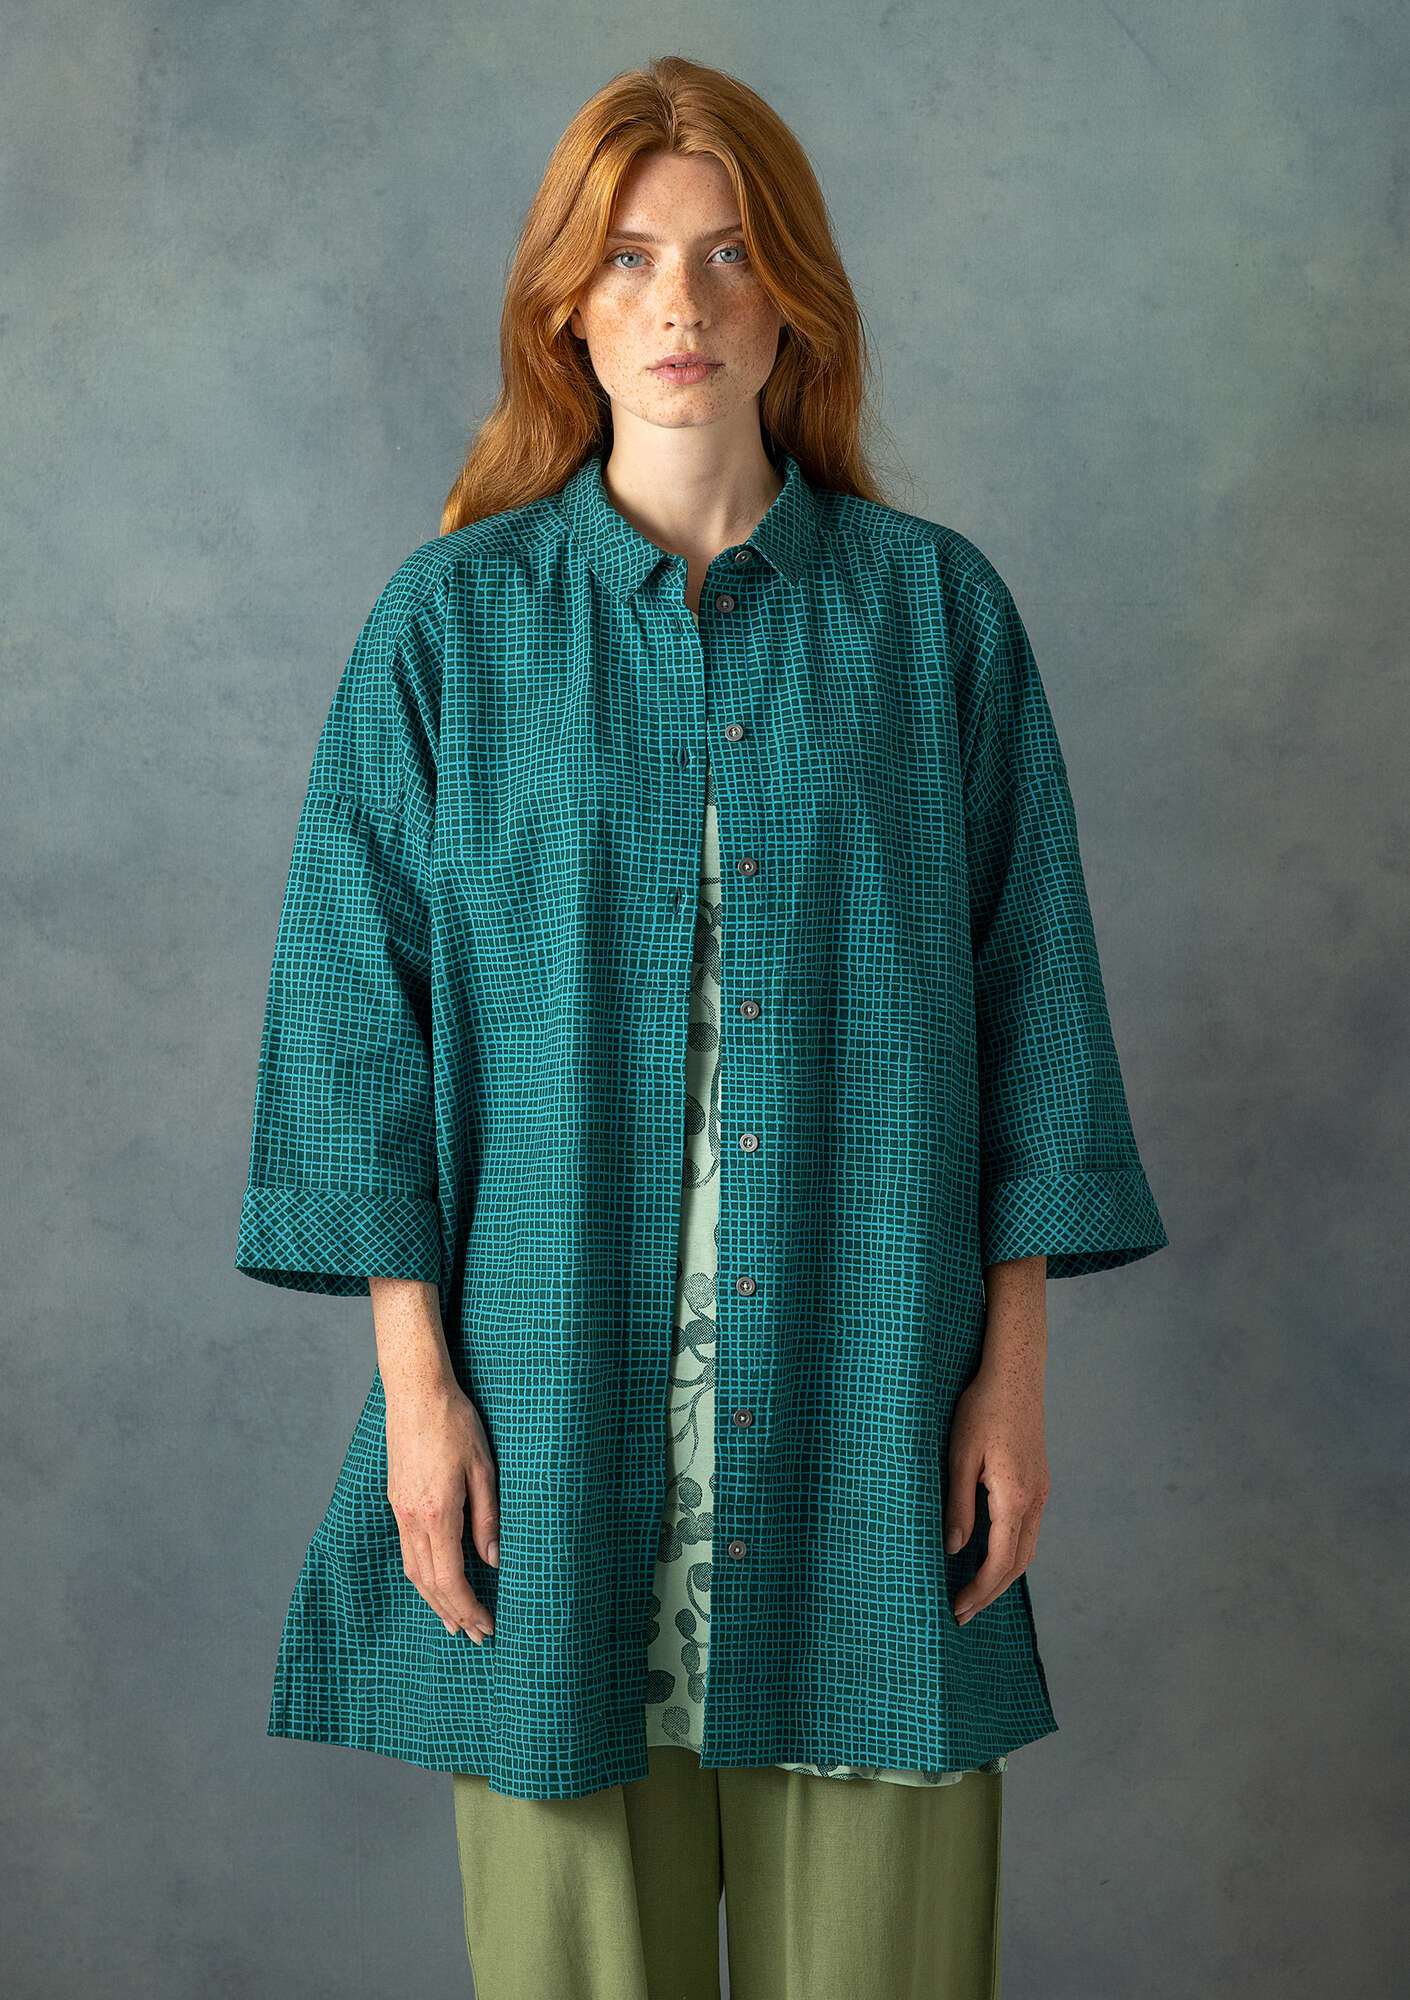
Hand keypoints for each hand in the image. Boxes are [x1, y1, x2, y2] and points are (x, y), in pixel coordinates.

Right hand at [384, 1379, 500, 1642]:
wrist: (416, 1391)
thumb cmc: (455, 1423)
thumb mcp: (484, 1468)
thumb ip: (488, 1518)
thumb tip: (494, 1560)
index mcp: (437, 1512)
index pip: (450, 1579)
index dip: (468, 1607)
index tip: (487, 1626)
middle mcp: (412, 1518)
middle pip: (429, 1583)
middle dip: (453, 1612)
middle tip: (477, 1635)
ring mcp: (400, 1510)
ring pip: (414, 1570)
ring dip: (434, 1599)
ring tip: (455, 1620)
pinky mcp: (397, 1500)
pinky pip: (408, 1551)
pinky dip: (423, 1575)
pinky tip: (436, 1581)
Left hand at [943, 1357, 1049, 1625]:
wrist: (1016, 1373)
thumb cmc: (982, 1408)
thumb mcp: (959, 1455)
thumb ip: (957, 1505)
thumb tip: (954, 1549)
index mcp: (1016, 1496)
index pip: (1000, 1560)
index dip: (979, 1590)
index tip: (957, 1609)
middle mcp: (1036, 1499)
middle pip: (1018, 1563)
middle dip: (990, 1592)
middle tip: (962, 1614)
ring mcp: (1041, 1490)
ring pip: (1026, 1548)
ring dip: (1002, 1575)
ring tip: (974, 1593)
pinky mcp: (1038, 1480)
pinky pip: (1028, 1529)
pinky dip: (1010, 1552)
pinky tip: (991, 1556)